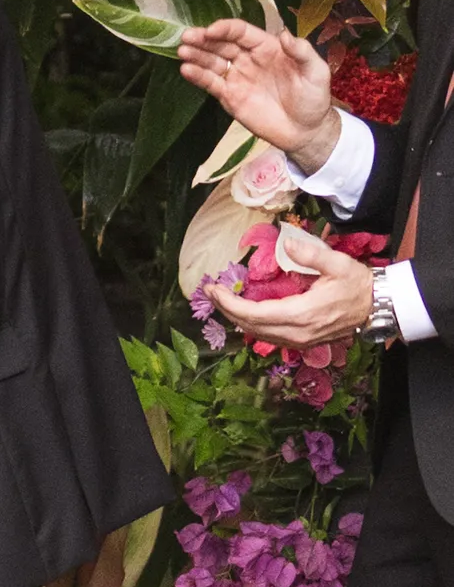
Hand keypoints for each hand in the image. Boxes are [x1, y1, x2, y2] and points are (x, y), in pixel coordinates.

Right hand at [177, 19, 338, 171]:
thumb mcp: (316, 72)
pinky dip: (198, 76)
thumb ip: (302, 52)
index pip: (241, 33)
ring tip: (182, 51)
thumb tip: (285, 34)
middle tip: (187, 37)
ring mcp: (237, 78)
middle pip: (222, 44)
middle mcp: (248, 59)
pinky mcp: (230, 97)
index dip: (226, 29)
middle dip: (204, 39)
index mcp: (267, 47)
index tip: (211, 30)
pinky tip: (186, 70)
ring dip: (197, 55)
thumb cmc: (313, 99)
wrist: (306, 132)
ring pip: (212, 62)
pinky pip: (211, 84)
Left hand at [208, 225, 372, 350]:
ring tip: (221, 300)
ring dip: (236, 318)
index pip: (254, 314)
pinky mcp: (302, 341)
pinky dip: (251, 325)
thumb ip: (312, 254)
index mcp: (301, 314)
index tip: (213, 289)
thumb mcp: (338, 264)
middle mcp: (296, 332)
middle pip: (250, 326)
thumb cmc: (358, 285)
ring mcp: (299, 340)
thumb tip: (288, 245)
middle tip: (209, 292)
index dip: (229, 303)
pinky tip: (243, 312)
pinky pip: (268, 336)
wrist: (377, 307)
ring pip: (257, 334)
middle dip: (226, 309)